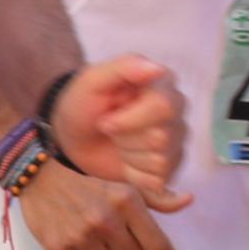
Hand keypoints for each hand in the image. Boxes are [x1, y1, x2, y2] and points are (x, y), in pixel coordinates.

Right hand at [17, 165, 180, 249]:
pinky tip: (78, 246)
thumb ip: (157, 199)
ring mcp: (82, 236)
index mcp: (126, 202)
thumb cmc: (88, 185)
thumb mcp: (124, 186)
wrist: (39, 179)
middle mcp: (106, 220)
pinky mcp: (60, 249)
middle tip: (116, 237)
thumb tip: (189, 200)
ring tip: (94, 239)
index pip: (158, 245)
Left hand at [49, 56, 191, 209]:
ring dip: (128, 157)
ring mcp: (175, 141)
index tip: (104, 119)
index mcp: (163, 85)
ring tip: (117, 144)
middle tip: (109, 129)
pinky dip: (134, 175)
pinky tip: (125, 162)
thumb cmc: (82, 103)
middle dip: (124, 138)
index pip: (163, 107)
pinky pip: (158, 181)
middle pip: (160, 138)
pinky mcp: (169, 168)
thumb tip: (158, 69)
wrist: (72, 136)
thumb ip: (124, 68)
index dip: (129, 120)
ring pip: (160, 162)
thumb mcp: (93, 80)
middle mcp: (176, 113)